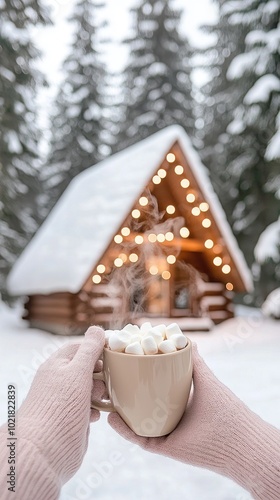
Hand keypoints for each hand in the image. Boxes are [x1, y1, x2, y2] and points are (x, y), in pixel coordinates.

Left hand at [18, 326, 104, 481]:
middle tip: (114, 376)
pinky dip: (98, 408)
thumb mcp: (77, 372)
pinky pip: (90, 407)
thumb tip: (98, 329)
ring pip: (91, 388)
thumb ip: (89, 350)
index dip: (98, 347)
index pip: (80, 347)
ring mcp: (67, 401)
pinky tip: (100, 413)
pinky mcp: (74, 419)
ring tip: (107, 396)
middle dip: (103, 371)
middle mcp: (61, 381)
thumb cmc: (59, 408)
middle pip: (88, 367)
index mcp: (57, 365)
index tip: (116, 351)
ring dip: (102, 390)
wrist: (45, 451)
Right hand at [108, 344, 247, 474]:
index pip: (154, 386)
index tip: (124, 360)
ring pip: (135, 420)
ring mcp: (164, 431)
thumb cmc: (226, 409)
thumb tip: (188, 340)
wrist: (237, 441)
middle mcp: (169, 415)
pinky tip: (111, 418)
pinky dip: (124, 430)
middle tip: (107, 377)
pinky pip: (138, 438)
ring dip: (118, 410)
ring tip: (103, 396)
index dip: (139, 375)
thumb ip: (196, 361)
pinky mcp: (162, 446)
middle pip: (141, 402)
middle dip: (123, 392)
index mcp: (179, 400)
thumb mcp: (207, 380)